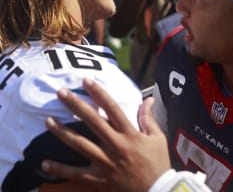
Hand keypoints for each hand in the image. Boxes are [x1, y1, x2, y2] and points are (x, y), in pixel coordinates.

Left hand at [41, 79, 170, 191]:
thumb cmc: (158, 163)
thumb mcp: (157, 138)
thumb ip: (148, 118)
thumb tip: (148, 99)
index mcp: (130, 134)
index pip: (112, 108)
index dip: (99, 93)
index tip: (87, 81)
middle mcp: (115, 145)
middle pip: (92, 121)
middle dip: (76, 105)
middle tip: (61, 93)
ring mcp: (105, 163)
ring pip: (80, 144)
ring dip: (63, 132)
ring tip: (48, 120)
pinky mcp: (99, 179)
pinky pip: (76, 174)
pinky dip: (60, 170)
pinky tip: (45, 163)